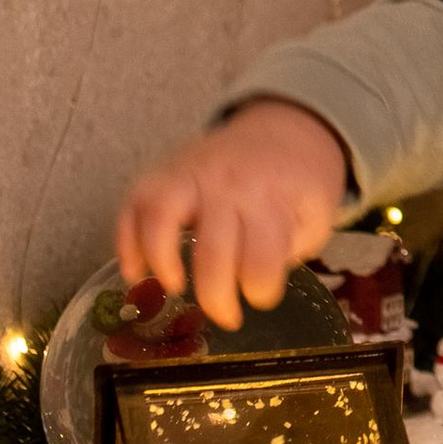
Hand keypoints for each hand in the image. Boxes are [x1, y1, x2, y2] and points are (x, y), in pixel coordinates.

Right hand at [116, 99, 352, 331]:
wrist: (284, 128)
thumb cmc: (299, 182)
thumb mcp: (316, 214)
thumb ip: (291, 248)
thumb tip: (253, 284)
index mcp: (272, 198)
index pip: (261, 257)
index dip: (260, 290)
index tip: (259, 300)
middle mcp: (227, 185)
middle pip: (212, 249)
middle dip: (215, 297)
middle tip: (224, 315)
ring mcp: (190, 175)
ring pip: (159, 214)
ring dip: (160, 260)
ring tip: (173, 288)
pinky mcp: (163, 173)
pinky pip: (133, 204)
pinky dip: (126, 241)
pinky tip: (135, 271)